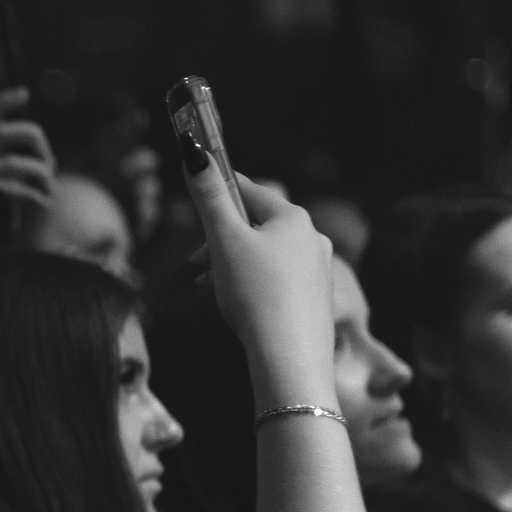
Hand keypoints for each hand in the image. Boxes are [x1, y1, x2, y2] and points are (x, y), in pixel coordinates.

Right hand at [0, 87, 56, 226]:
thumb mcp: (1, 176)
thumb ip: (16, 160)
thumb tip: (48, 159)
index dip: (2, 104)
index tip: (24, 93)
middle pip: (3, 132)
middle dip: (35, 139)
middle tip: (50, 159)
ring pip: (16, 163)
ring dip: (42, 174)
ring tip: (51, 188)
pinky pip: (21, 190)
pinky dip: (39, 197)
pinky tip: (46, 203)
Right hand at [180, 161, 336, 410]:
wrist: (289, 359)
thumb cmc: (256, 295)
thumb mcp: (224, 241)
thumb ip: (209, 197)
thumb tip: (193, 152)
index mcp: (293, 218)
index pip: (250, 189)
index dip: (220, 188)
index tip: (198, 186)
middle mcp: (313, 239)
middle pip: (257, 225)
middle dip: (221, 238)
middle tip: (195, 258)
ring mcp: (317, 271)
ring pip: (265, 255)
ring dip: (231, 263)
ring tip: (206, 283)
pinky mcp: (315, 300)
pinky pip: (276, 280)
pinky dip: (251, 283)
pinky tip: (232, 303)